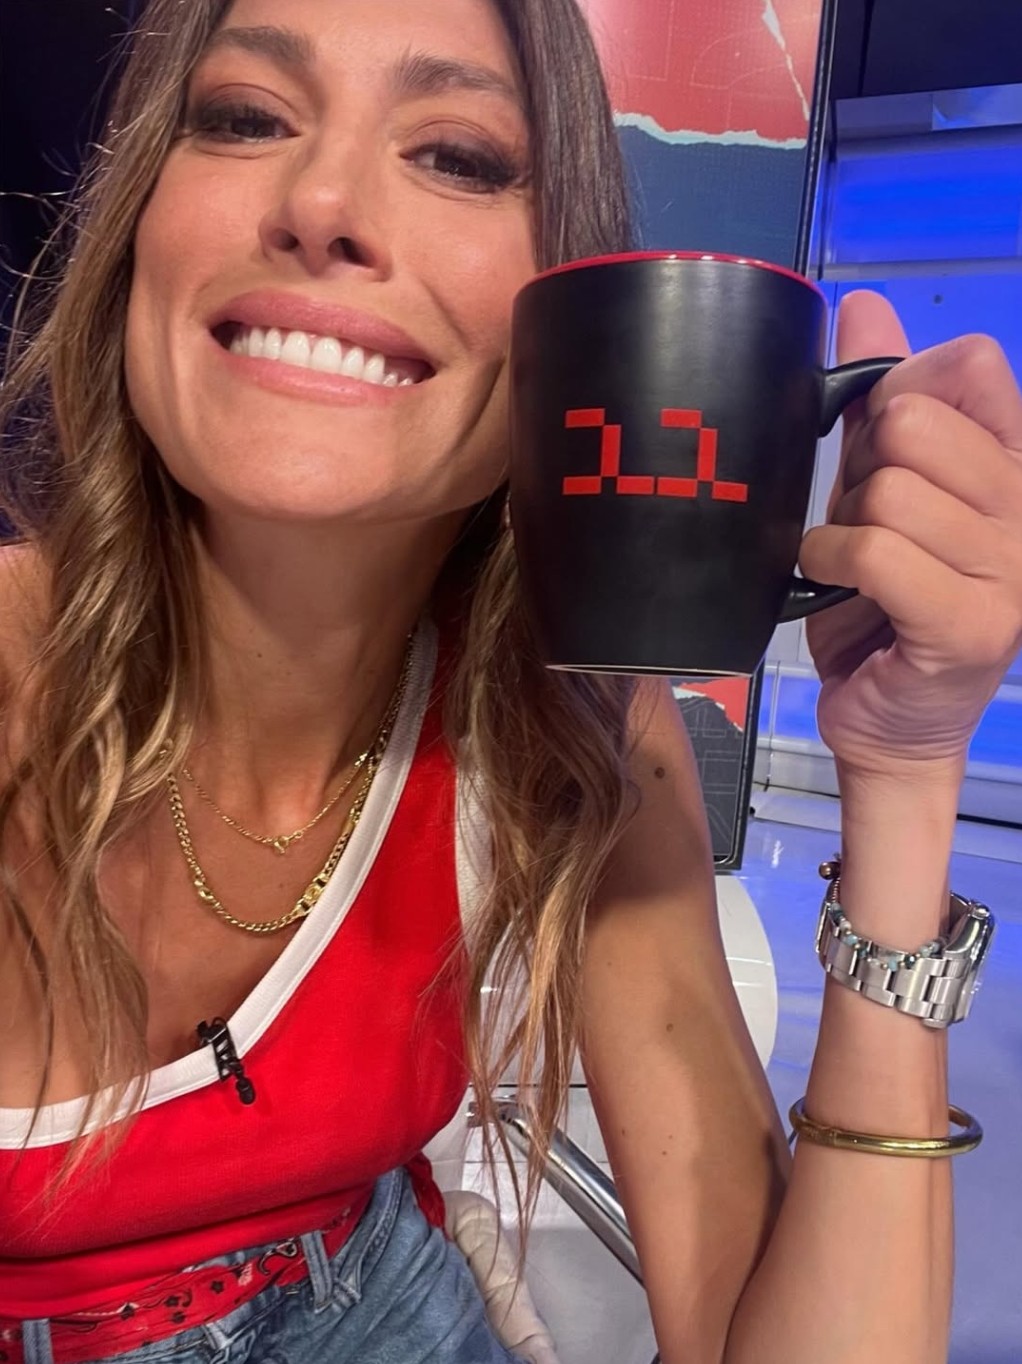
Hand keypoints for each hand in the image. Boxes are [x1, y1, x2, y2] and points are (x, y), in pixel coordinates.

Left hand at [800, 290, 1021, 780]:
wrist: (888, 717)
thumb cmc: (881, 603)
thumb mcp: (875, 487)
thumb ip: (877, 401)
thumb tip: (862, 305)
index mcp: (1010, 464)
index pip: (973, 366)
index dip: (900, 391)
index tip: (878, 445)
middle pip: (916, 424)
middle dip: (860, 473)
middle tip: (860, 521)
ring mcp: (1010, 568)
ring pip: (889, 491)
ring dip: (839, 527)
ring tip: (848, 563)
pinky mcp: (975, 624)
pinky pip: (876, 551)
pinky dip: (831, 561)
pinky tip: (833, 583)